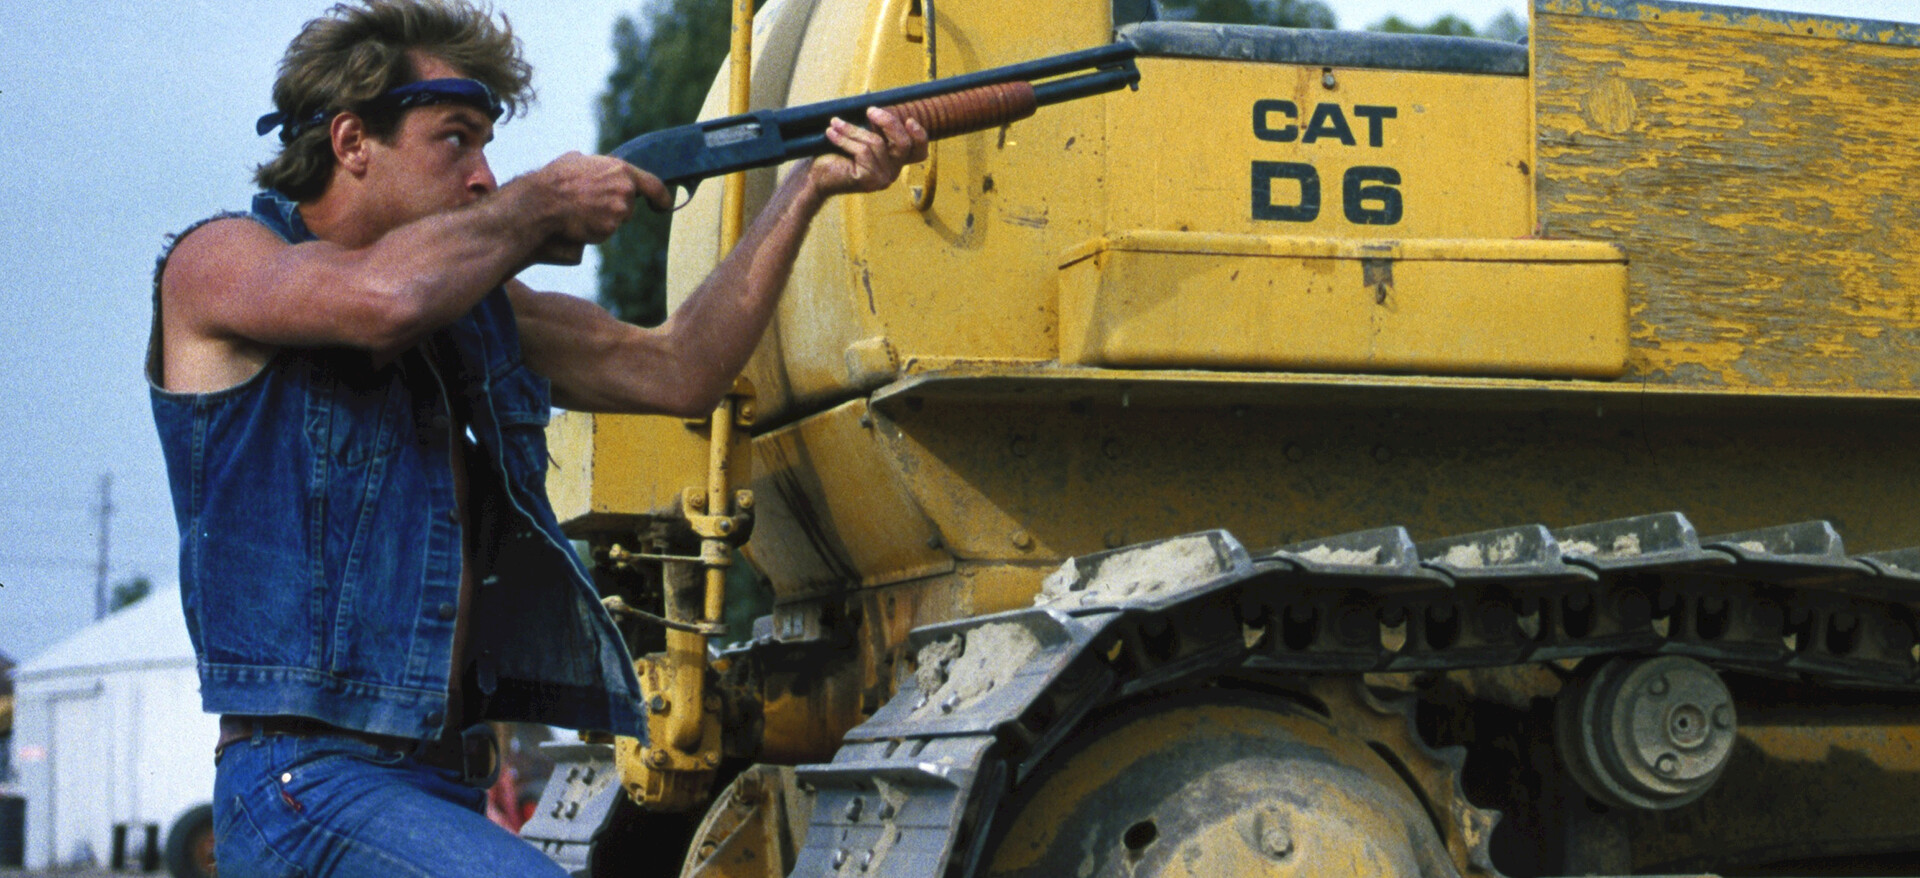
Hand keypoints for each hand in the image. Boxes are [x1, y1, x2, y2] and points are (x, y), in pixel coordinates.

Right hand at [522, 152, 671, 262]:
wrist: (543, 201)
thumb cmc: (556, 178)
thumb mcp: (578, 159)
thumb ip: (597, 165)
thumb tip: (594, 166)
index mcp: (621, 170)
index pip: (653, 185)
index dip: (662, 197)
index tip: (665, 204)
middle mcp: (625, 190)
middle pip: (630, 206)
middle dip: (616, 207)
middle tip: (592, 204)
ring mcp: (619, 211)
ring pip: (618, 219)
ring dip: (605, 218)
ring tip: (581, 210)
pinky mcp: (609, 229)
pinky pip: (606, 232)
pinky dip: (596, 230)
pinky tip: (580, 221)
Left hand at [807, 107, 929, 196]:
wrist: (815, 177)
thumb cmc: (836, 155)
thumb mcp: (859, 137)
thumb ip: (872, 127)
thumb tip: (874, 103)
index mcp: (894, 162)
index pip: (918, 152)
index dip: (919, 135)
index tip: (908, 119)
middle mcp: (893, 172)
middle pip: (903, 144)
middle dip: (888, 122)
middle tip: (870, 110)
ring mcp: (882, 178)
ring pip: (876, 143)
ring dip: (853, 129)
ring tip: (835, 122)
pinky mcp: (869, 180)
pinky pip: (862, 151)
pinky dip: (845, 139)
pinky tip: (830, 133)